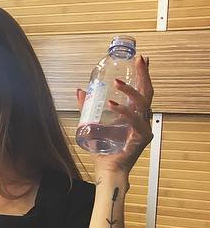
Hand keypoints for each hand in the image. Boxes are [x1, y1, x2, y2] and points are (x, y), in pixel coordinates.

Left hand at [75, 54, 154, 177]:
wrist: (105, 169)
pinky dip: (123, 111)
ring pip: (142, 103)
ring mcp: (144, 127)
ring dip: (130, 91)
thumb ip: (86, 108)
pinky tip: (112, 104)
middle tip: (139, 60)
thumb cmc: (102, 149)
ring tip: (116, 82)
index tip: (141, 59)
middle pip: (147, 92)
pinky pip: (134, 120)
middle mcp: (142, 118)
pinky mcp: (142, 137)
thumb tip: (80, 90)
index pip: (141, 90)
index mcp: (133, 114)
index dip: (142, 74)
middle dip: (144, 74)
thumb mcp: (91, 123)